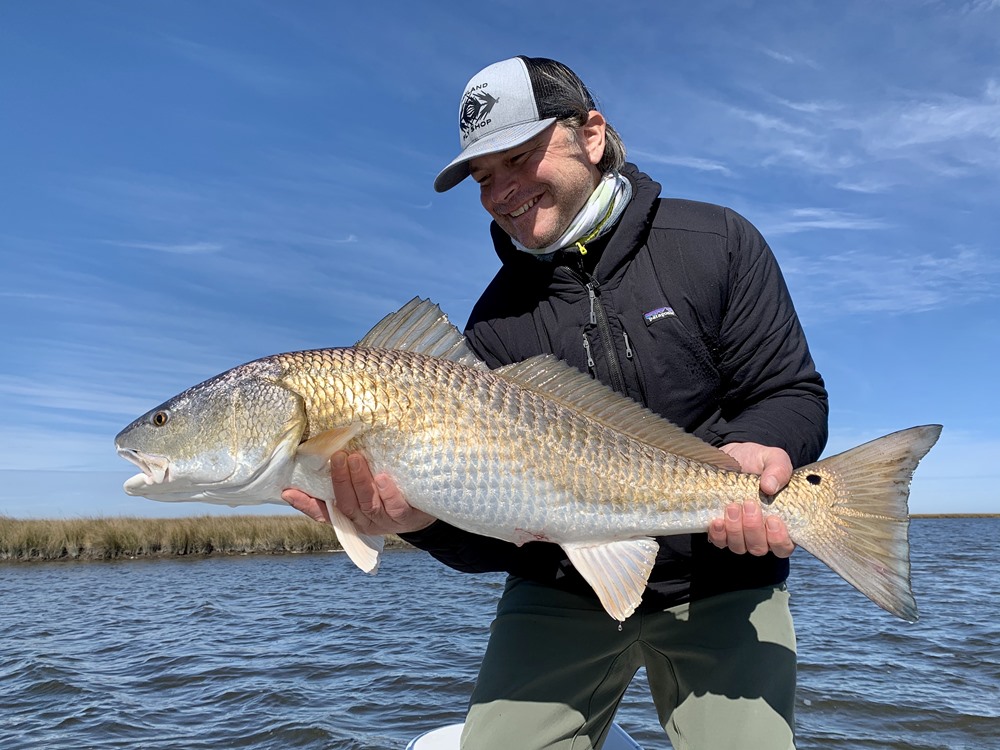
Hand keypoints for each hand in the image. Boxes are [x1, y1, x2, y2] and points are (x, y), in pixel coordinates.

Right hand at [282, 451, 435, 534]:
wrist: (423, 512)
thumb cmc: (387, 493)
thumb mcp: (365, 488)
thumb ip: (345, 478)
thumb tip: (323, 457)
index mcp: (349, 516)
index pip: (323, 512)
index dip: (306, 503)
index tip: (289, 490)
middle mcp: (363, 521)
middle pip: (346, 504)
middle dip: (339, 480)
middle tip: (336, 456)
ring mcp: (384, 520)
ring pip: (367, 504)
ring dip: (360, 481)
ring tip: (356, 458)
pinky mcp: (406, 517)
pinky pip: (395, 507)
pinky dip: (388, 493)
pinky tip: (383, 478)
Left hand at [707, 442, 795, 557]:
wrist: (731, 457)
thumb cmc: (757, 462)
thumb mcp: (772, 458)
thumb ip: (779, 469)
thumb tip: (770, 486)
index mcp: (780, 523)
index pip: (784, 546)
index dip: (779, 539)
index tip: (773, 519)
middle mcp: (760, 534)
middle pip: (759, 547)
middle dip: (753, 528)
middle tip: (749, 504)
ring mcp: (739, 534)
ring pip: (739, 546)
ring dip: (735, 530)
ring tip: (732, 507)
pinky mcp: (721, 531)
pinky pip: (719, 542)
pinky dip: (718, 534)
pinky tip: (717, 521)